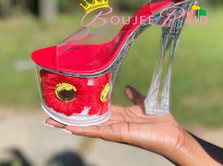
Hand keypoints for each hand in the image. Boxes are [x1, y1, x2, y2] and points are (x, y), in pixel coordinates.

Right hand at [45, 86, 218, 165]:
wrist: (171, 133)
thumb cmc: (159, 119)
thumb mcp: (143, 102)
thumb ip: (134, 95)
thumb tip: (125, 87)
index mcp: (119, 115)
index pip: (97, 110)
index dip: (83, 107)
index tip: (70, 102)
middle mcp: (113, 123)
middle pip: (88, 120)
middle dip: (70, 117)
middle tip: (51, 114)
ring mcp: (114, 130)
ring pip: (88, 126)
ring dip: (70, 124)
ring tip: (52, 120)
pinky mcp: (118, 134)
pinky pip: (97, 131)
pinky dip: (82, 129)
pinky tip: (68, 126)